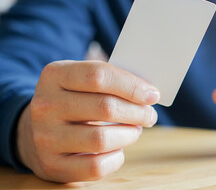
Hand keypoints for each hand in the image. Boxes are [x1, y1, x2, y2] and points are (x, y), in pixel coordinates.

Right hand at [16, 61, 159, 182]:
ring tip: (135, 130)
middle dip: (137, 112)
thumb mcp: (82, 81)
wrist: (35, 131)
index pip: (98, 76)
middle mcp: (45, 105)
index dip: (132, 86)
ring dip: (129, 135)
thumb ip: (112, 80)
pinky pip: (95, 166)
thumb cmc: (74, 101)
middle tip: (149, 115)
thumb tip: (150, 93)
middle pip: (105, 107)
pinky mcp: (52, 165)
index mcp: (54, 76)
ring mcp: (45, 137)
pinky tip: (118, 149)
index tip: (152, 95)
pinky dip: (116, 158)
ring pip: (101, 139)